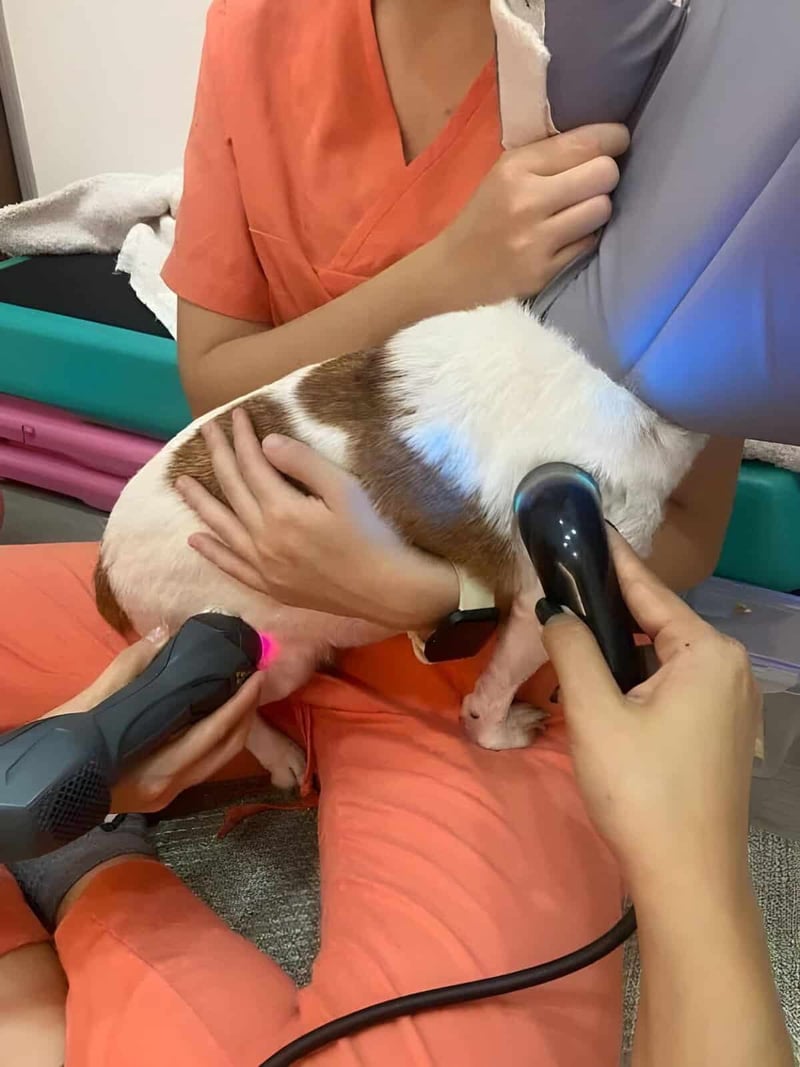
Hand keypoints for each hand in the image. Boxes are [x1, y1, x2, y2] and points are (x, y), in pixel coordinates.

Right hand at [46, 631, 261, 811]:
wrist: (40, 782)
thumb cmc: (65, 740)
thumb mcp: (94, 700)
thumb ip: (133, 666)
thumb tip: (164, 633)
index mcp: (155, 770)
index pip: (212, 734)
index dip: (239, 704)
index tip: (256, 675)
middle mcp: (167, 788)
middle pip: (224, 750)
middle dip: (246, 713)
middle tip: (256, 679)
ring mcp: (166, 796)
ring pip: (217, 761)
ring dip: (236, 727)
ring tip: (245, 694)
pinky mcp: (162, 796)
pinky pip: (202, 766)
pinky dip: (217, 740)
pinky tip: (219, 716)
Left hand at [177, 408, 458, 630]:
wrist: (386, 590)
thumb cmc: (372, 534)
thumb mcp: (345, 490)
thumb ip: (303, 464)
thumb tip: (267, 442)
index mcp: (282, 510)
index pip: (253, 465)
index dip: (242, 438)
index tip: (235, 415)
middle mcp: (263, 538)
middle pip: (232, 490)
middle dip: (219, 456)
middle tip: (205, 431)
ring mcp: (263, 566)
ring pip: (222, 527)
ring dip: (200, 502)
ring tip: (181, 482)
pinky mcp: (271, 586)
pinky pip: (232, 566)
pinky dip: (212, 551)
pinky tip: (196, 539)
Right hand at [431, 123, 629, 307]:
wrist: (451, 270)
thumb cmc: (484, 215)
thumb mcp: (504, 173)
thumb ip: (548, 156)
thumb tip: (606, 142)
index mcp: (515, 168)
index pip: (586, 142)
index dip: (614, 139)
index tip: (618, 142)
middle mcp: (527, 201)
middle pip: (603, 174)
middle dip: (606, 174)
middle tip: (594, 181)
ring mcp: (536, 241)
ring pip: (601, 209)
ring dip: (597, 208)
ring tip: (580, 211)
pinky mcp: (543, 271)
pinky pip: (589, 243)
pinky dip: (584, 237)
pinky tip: (568, 236)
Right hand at [541, 530, 760, 892]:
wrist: (687, 879)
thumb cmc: (640, 789)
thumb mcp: (594, 712)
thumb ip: (573, 649)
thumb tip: (555, 611)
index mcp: (707, 652)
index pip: (650, 591)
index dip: (612, 559)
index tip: (585, 526)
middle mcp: (730, 668)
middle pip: (660, 623)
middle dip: (612, 611)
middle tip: (560, 590)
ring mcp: (732, 703)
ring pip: (666, 658)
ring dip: (623, 651)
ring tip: (574, 634)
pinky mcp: (723, 732)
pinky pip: (676, 686)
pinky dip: (641, 679)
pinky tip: (607, 685)